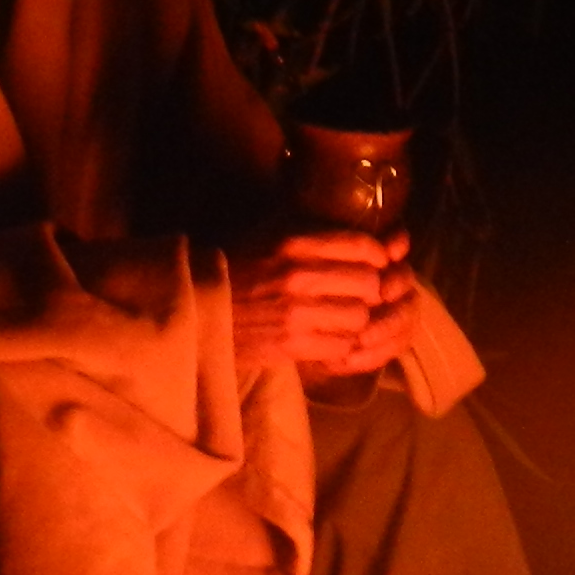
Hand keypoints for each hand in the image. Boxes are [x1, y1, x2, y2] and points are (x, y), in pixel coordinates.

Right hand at [230, 229, 415, 380]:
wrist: (196, 305)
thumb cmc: (237, 267)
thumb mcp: (272, 233)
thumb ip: (314, 228)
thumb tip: (367, 234)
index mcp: (296, 243)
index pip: (362, 247)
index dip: (378, 257)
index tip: (377, 264)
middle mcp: (299, 275)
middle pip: (368, 284)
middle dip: (370, 292)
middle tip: (362, 295)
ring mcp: (296, 312)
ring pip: (359, 318)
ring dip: (357, 321)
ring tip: (345, 319)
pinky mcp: (291, 344)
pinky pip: (340, 345)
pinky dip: (341, 344)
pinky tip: (330, 339)